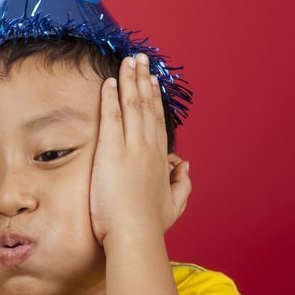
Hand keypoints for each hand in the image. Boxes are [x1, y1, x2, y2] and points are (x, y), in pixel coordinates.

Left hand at [90, 54, 191, 244]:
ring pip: (132, 105)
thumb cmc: (150, 225)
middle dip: (143, 80)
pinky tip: (109, 82)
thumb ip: (181, 184)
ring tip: (128, 61)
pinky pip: (112, 117)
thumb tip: (184, 166)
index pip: (157, 121)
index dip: (154, 99)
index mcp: (160, 158)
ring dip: (130, 81)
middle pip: (146, 106)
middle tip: (140, 60)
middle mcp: (148, 147)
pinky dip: (111, 98)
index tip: (152, 82)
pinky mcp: (112, 151)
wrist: (135, 234)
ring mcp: (131, 147)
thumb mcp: (174, 204)